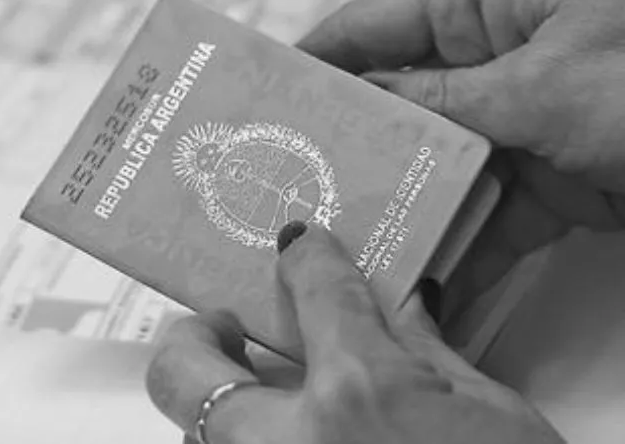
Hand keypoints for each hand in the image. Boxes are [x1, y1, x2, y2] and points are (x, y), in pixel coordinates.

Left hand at [146, 225, 563, 443]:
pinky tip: (290, 430)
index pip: (314, 288)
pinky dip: (246, 440)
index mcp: (362, 392)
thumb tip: (407, 306)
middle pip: (182, 369)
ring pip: (194, 432)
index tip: (300, 248)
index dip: (306, 257)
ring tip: (252, 383)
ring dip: (214, 400)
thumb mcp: (490, 413)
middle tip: (225, 326)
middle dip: (193, 335)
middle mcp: (293, 441)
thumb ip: (429, 353)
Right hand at [297, 0, 624, 316]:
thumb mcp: (540, 84)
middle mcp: (496, 56)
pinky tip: (420, 275)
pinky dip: (453, 245)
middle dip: (352, 143)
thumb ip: (442, 95)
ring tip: (342, 235)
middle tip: (293, 178)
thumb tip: (364, 100)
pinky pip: (478, 212)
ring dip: (397, 202)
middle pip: (398, 98)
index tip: (270, 94)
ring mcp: (516, 120)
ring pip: (432, 162)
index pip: (380, 21)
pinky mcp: (540, 179)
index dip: (322, 56)